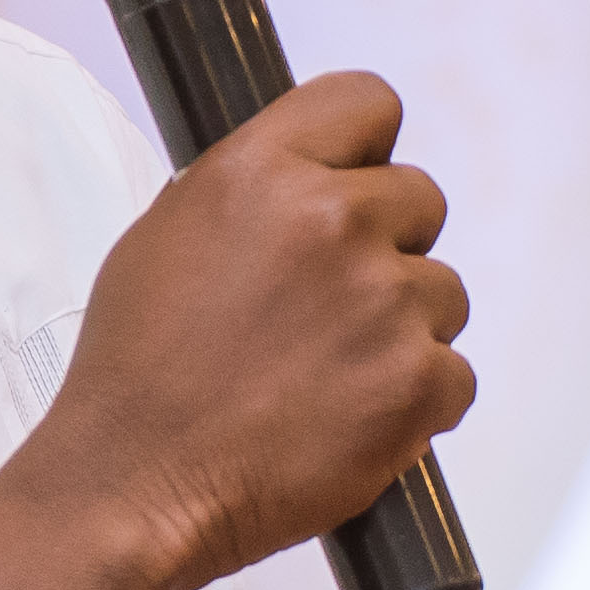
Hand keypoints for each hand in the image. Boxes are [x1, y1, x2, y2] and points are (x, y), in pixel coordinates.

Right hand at [25, 75, 470, 589]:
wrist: (134, 487)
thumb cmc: (137, 375)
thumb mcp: (166, 238)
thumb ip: (251, 192)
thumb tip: (310, 176)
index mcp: (260, 171)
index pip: (368, 102)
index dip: (364, 149)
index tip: (355, 182)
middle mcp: (330, 223)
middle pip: (421, 198)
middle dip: (386, 248)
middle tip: (327, 310)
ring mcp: (383, 302)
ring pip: (442, 293)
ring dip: (400, 330)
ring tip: (325, 377)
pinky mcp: (418, 382)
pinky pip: (455, 375)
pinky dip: (415, 402)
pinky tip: (349, 419)